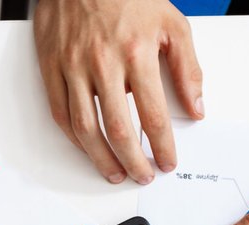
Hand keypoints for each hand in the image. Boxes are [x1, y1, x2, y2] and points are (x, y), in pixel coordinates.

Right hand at [33, 0, 202, 184]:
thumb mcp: (171, 23)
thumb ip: (187, 68)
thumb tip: (196, 106)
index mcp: (136, 53)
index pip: (153, 115)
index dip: (161, 146)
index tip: (167, 162)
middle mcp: (103, 63)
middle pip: (118, 129)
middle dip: (133, 161)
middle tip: (142, 175)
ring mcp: (73, 67)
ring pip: (85, 128)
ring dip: (101, 159)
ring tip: (115, 173)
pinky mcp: (52, 67)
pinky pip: (61, 113)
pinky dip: (75, 138)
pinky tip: (88, 148)